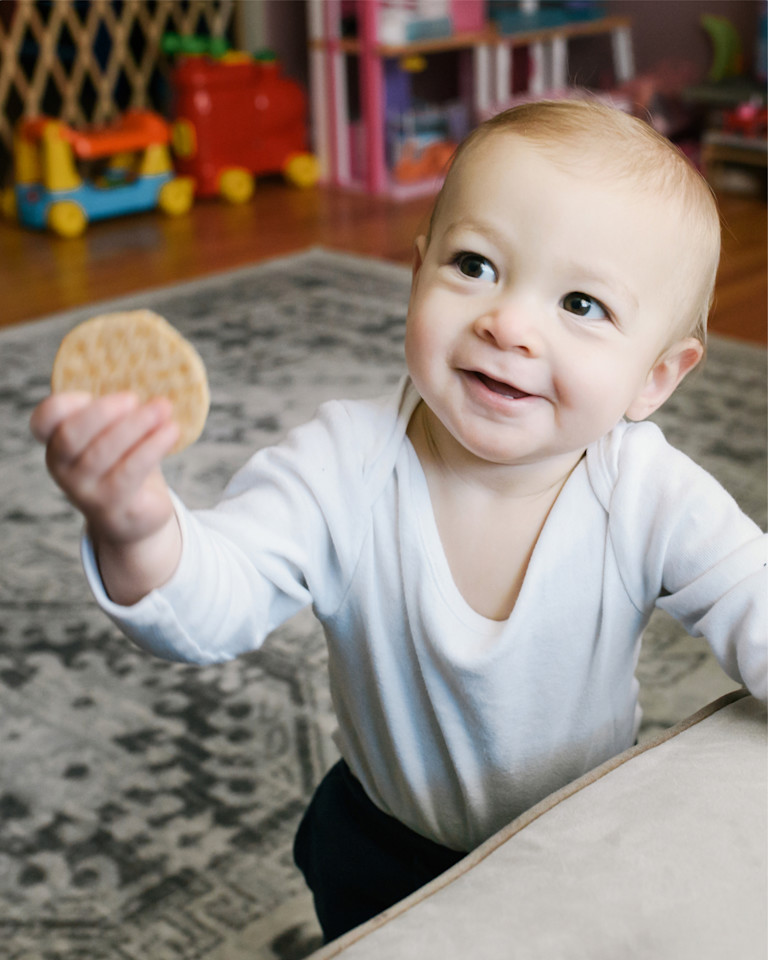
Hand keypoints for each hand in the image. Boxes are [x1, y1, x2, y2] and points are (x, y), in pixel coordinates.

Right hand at [30, 391, 182, 602]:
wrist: (134, 516)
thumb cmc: (124, 463)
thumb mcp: (115, 436)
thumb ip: (120, 413)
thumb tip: (153, 373)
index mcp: (58, 443)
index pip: (43, 421)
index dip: (61, 405)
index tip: (89, 392)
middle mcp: (63, 468)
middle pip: (72, 435)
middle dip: (103, 412)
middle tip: (134, 397)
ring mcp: (85, 491)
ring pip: (102, 454)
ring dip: (136, 427)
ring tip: (164, 409)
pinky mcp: (112, 508)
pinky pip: (129, 473)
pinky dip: (152, 448)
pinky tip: (171, 432)